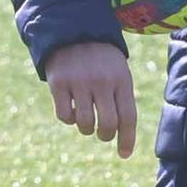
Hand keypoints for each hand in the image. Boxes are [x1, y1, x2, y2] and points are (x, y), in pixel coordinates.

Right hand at [44, 41, 137, 158]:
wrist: (74, 31)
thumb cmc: (102, 60)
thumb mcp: (119, 72)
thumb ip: (121, 99)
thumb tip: (121, 135)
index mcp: (122, 80)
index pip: (128, 117)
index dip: (127, 139)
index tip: (124, 155)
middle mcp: (102, 82)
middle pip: (108, 124)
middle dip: (106, 135)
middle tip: (103, 133)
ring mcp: (80, 82)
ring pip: (85, 124)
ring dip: (86, 129)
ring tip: (87, 119)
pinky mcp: (59, 84)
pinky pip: (65, 116)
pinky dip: (69, 119)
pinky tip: (72, 108)